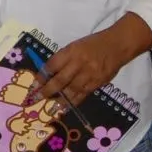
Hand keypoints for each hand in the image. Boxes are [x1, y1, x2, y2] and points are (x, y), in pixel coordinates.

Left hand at [31, 14, 151, 106]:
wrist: (117, 45)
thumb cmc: (93, 44)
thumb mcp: (75, 46)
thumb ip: (63, 59)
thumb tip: (48, 74)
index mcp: (71, 51)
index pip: (52, 65)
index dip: (42, 76)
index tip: (34, 85)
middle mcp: (79, 63)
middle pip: (60, 80)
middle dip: (46, 91)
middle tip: (37, 98)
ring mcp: (89, 74)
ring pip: (71, 90)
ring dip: (59, 100)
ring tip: (49, 107)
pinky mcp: (98, 83)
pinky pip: (82, 95)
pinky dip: (73, 102)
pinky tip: (64, 107)